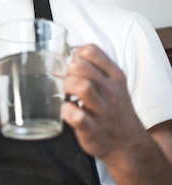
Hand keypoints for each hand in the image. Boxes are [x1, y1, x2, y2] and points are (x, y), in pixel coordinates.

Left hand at [62, 44, 146, 159]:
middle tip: (69, 83)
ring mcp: (102, 111)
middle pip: (79, 66)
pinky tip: (69, 111)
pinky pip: (76, 116)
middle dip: (68, 72)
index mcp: (115, 76)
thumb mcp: (114, 84)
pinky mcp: (92, 129)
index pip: (90, 50)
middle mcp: (111, 91)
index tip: (75, 67)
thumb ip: (95, 68)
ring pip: (81, 86)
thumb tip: (68, 56)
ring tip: (68, 95)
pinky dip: (67, 111)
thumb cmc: (114, 110)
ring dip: (67, 87)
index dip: (75, 55)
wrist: (129, 144)